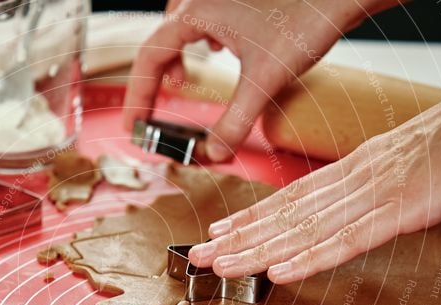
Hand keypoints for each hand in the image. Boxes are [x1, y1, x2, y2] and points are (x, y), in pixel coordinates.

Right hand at [124, 0, 399, 161]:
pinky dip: (199, 40)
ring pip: (179, 28)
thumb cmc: (306, 19)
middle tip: (157, 112)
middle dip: (157, 80)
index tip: (134, 124)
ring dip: (177, 58)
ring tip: (183, 81)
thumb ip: (235, 122)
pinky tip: (217, 50)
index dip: (137, 95)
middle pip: (160, 42)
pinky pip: (201, 18)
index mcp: (194, 11)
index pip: (149, 58)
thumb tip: (215, 153)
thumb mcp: (265, 81)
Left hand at [189, 58, 440, 283]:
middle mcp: (351, 182)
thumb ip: (371, 186)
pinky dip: (311, 258)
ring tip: (220, 265)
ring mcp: (372, 197)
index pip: (290, 199)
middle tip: (198, 256)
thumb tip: (351, 204)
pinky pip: (346, 241)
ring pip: (302, 230)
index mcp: (352, 170)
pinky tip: (280, 272)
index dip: (251, 218)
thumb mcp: (402, 164)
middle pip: (284, 216)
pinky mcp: (399, 213)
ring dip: (257, 250)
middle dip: (237, 238)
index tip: (220, 231)